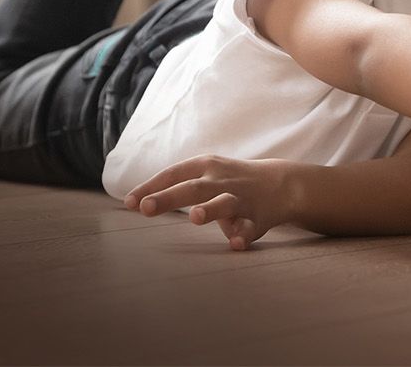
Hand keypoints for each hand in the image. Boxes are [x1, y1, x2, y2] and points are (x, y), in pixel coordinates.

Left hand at [123, 155, 294, 250]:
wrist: (282, 183)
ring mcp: (241, 199)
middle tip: (146, 208)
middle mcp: (221, 181)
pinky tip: (236, 244)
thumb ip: (172, 186)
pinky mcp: (258, 218)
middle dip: (170, 198)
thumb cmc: (230, 180)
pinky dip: (243, 235)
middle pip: (193, 188)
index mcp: (205, 167)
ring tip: (195, 217)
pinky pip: (250, 228)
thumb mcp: (205, 173)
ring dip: (210, 210)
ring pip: (224, 204)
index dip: (151, 187)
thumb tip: (130, 201)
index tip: (128, 203)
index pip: (173, 174)